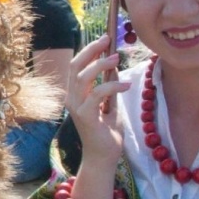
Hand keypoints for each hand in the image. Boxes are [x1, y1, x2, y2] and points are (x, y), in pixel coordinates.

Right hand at [65, 34, 128, 166]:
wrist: (103, 158)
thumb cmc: (106, 134)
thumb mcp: (110, 105)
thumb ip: (109, 87)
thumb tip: (114, 68)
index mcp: (76, 95)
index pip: (76, 66)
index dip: (88, 51)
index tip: (104, 40)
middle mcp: (72, 99)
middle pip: (75, 67)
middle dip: (91, 51)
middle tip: (107, 41)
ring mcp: (77, 108)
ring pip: (83, 78)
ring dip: (101, 65)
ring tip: (117, 59)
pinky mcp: (85, 116)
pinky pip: (97, 94)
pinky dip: (112, 86)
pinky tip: (126, 85)